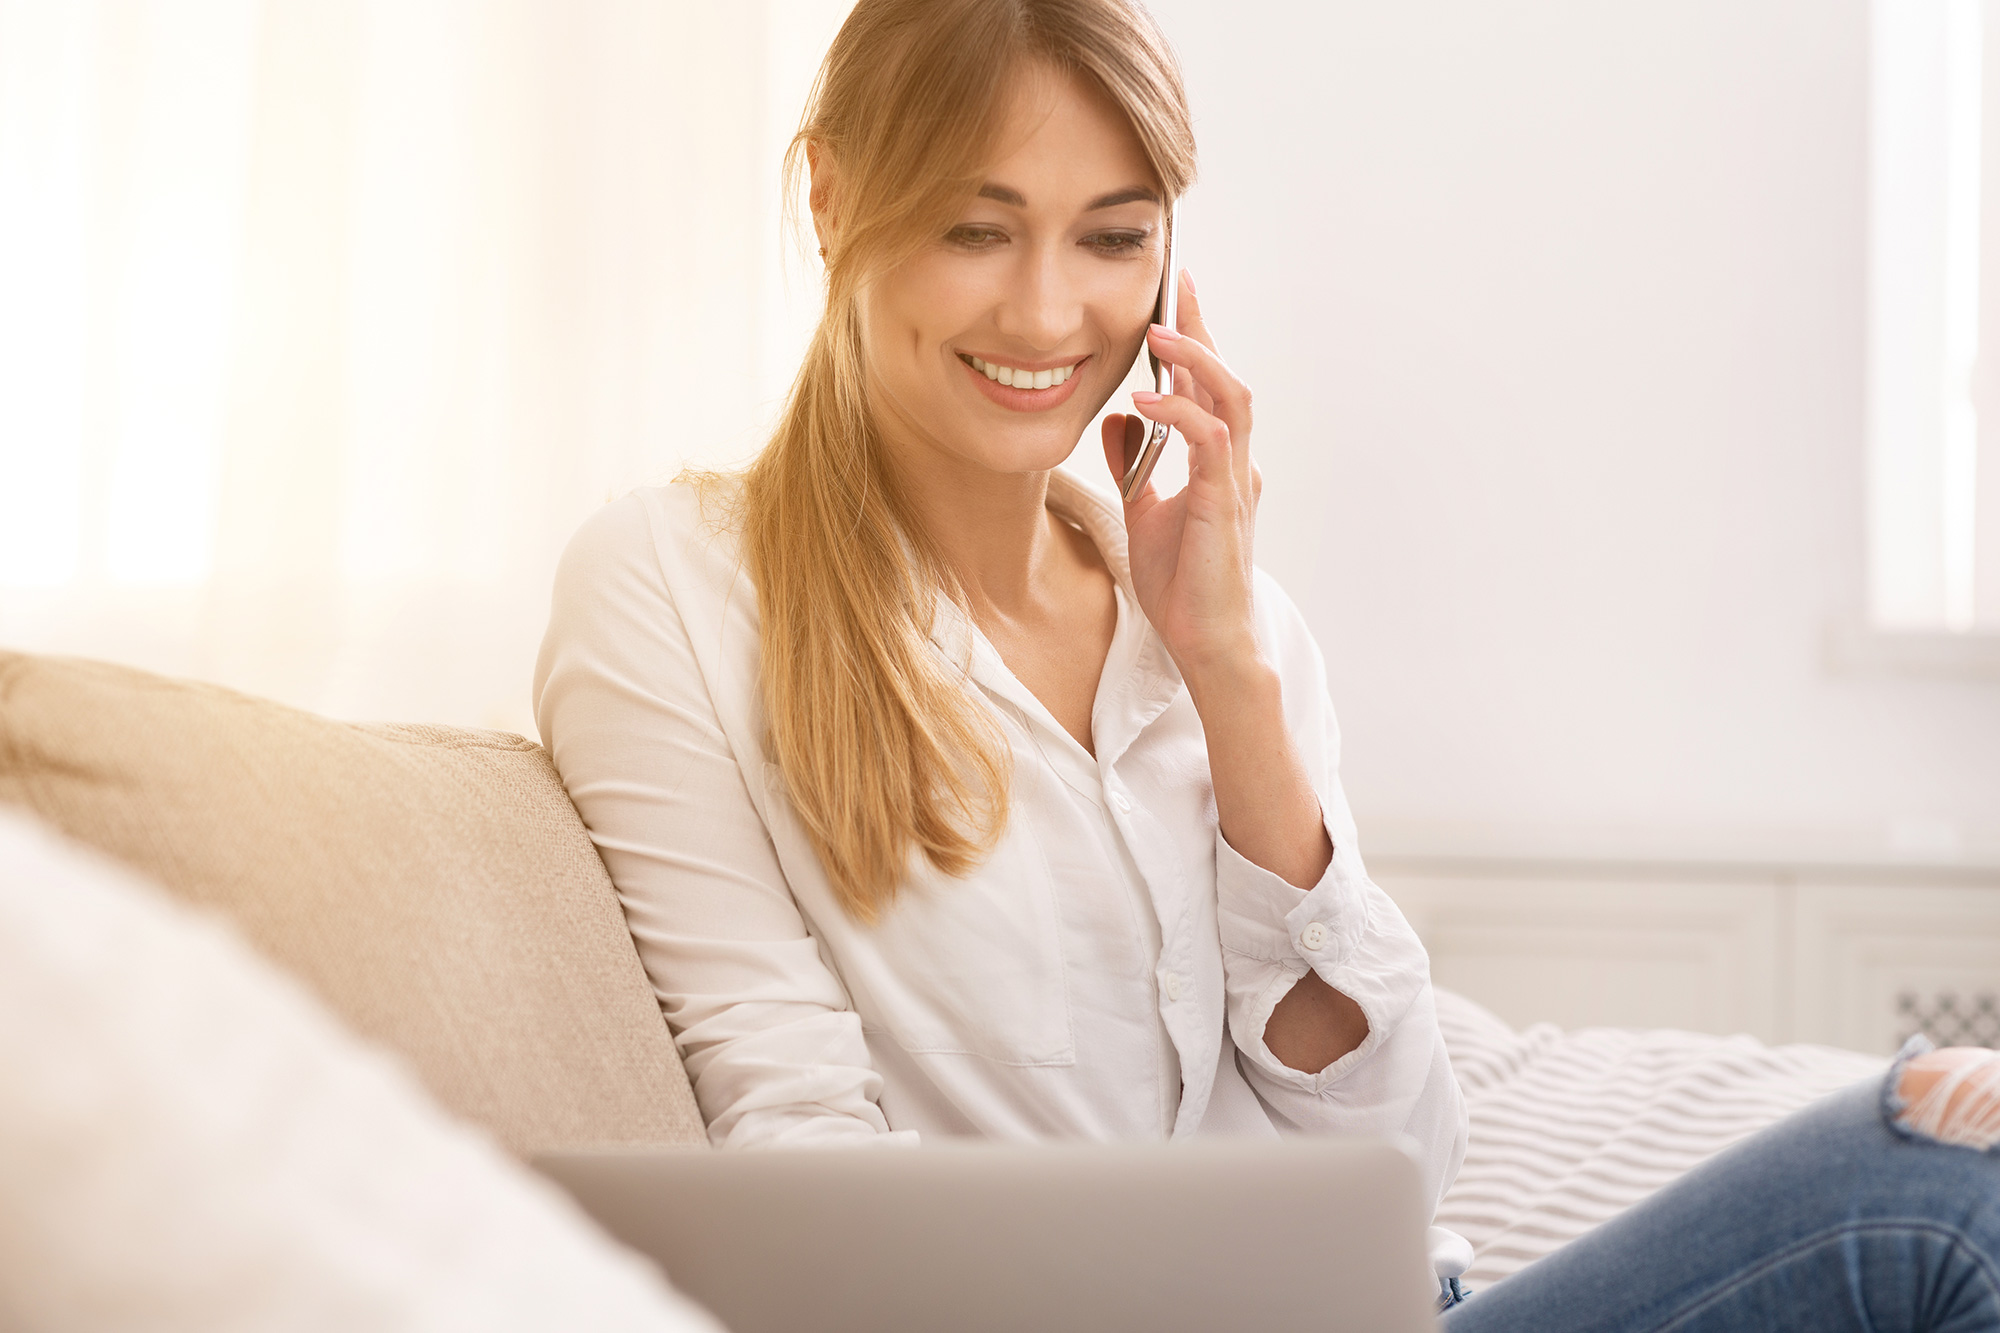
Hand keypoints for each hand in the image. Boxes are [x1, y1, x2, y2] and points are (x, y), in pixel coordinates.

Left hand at [1100, 271, 1265, 689]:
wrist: (1205, 641)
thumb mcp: (1144, 512)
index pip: (1209, 384)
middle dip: (1201, 327)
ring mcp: (1234, 480)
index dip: (1195, 336)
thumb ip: (1134, 464)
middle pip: (1226, 375)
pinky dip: (1179, 414)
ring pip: (1230, 397)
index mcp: (1217, 461)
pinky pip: (1209, 441)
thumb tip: (1117, 418)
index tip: (1175, 292)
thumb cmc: (1184, 586)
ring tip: (1158, 332)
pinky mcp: (1223, 502)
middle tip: (1176, 282)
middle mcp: (1233, 463)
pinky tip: (1145, 402)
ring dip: (1196, 360)